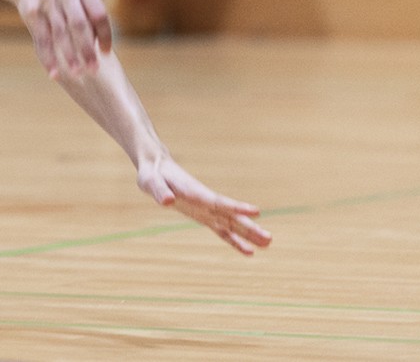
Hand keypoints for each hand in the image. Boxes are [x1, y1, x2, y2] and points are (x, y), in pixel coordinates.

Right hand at [15, 0, 111, 79]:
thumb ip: (90, 17)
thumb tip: (103, 50)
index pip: (99, 14)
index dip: (105, 35)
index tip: (106, 54)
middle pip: (79, 24)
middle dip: (87, 49)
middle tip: (94, 70)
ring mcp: (47, 0)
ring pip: (60, 33)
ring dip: (69, 56)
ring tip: (76, 74)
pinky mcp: (32, 12)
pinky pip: (42, 39)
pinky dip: (48, 58)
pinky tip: (53, 73)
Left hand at [136, 155, 271, 255]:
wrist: (156, 168)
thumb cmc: (152, 174)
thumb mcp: (150, 182)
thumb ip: (159, 191)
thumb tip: (168, 202)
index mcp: (195, 193)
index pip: (219, 202)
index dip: (236, 207)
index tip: (257, 211)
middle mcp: (206, 201)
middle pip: (231, 216)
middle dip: (249, 227)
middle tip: (269, 238)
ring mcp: (207, 209)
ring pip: (231, 223)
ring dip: (248, 234)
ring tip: (268, 244)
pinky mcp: (204, 216)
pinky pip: (222, 230)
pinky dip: (234, 241)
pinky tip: (248, 251)